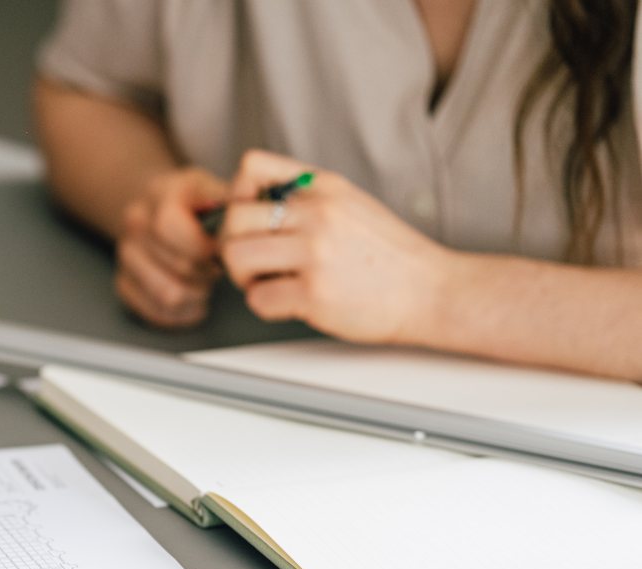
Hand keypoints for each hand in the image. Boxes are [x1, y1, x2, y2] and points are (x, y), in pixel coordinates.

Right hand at [115, 167, 227, 327]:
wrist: (158, 208)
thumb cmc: (195, 203)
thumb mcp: (216, 187)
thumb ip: (235, 199)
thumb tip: (251, 204)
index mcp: (159, 193)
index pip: (169, 225)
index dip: (202, 246)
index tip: (221, 251)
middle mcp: (135, 222)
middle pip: (177, 266)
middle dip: (208, 273)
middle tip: (217, 268)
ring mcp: (126, 254)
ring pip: (168, 295)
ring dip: (197, 295)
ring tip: (206, 283)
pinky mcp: (123, 283)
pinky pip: (157, 312)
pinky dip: (182, 313)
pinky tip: (194, 299)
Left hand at [219, 150, 449, 343]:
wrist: (432, 291)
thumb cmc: (389, 255)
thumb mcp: (351, 204)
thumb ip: (305, 198)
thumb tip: (250, 203)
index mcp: (324, 187)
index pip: (251, 166)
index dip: (236, 195)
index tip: (249, 221)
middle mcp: (318, 214)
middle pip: (233, 218)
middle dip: (234, 246)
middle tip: (253, 263)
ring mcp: (316, 254)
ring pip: (236, 258)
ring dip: (243, 278)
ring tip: (269, 283)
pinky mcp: (314, 294)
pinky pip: (258, 299)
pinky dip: (265, 306)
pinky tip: (289, 303)